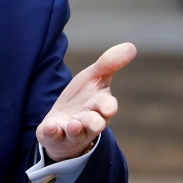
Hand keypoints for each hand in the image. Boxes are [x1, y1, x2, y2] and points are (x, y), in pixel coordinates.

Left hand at [36, 43, 135, 161]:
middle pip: (94, 124)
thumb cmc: (83, 98)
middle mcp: (88, 122)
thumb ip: (109, 64)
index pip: (107, 107)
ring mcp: (71, 131)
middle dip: (94, 123)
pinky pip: (54, 136)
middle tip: (96, 122)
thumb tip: (131, 46)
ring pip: (76, 133)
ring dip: (75, 129)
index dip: (108, 107)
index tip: (109, 107)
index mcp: (100, 106)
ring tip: (73, 125)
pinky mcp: (55, 136)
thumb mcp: (93, 78)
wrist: (63, 122)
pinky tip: (51, 127)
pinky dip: (53, 132)